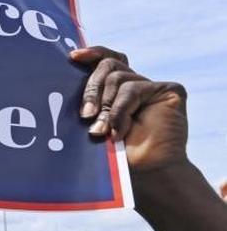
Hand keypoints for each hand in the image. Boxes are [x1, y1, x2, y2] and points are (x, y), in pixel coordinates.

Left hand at [70, 47, 188, 171]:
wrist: (145, 176)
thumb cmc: (115, 157)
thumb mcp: (93, 126)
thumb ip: (87, 105)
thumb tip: (61, 84)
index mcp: (115, 91)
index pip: (105, 60)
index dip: (91, 54)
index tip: (72, 58)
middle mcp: (133, 85)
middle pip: (108, 65)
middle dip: (91, 89)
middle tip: (84, 115)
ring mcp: (151, 87)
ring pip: (119, 77)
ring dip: (106, 107)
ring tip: (101, 132)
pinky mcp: (169, 90)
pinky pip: (134, 89)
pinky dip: (121, 111)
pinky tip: (118, 132)